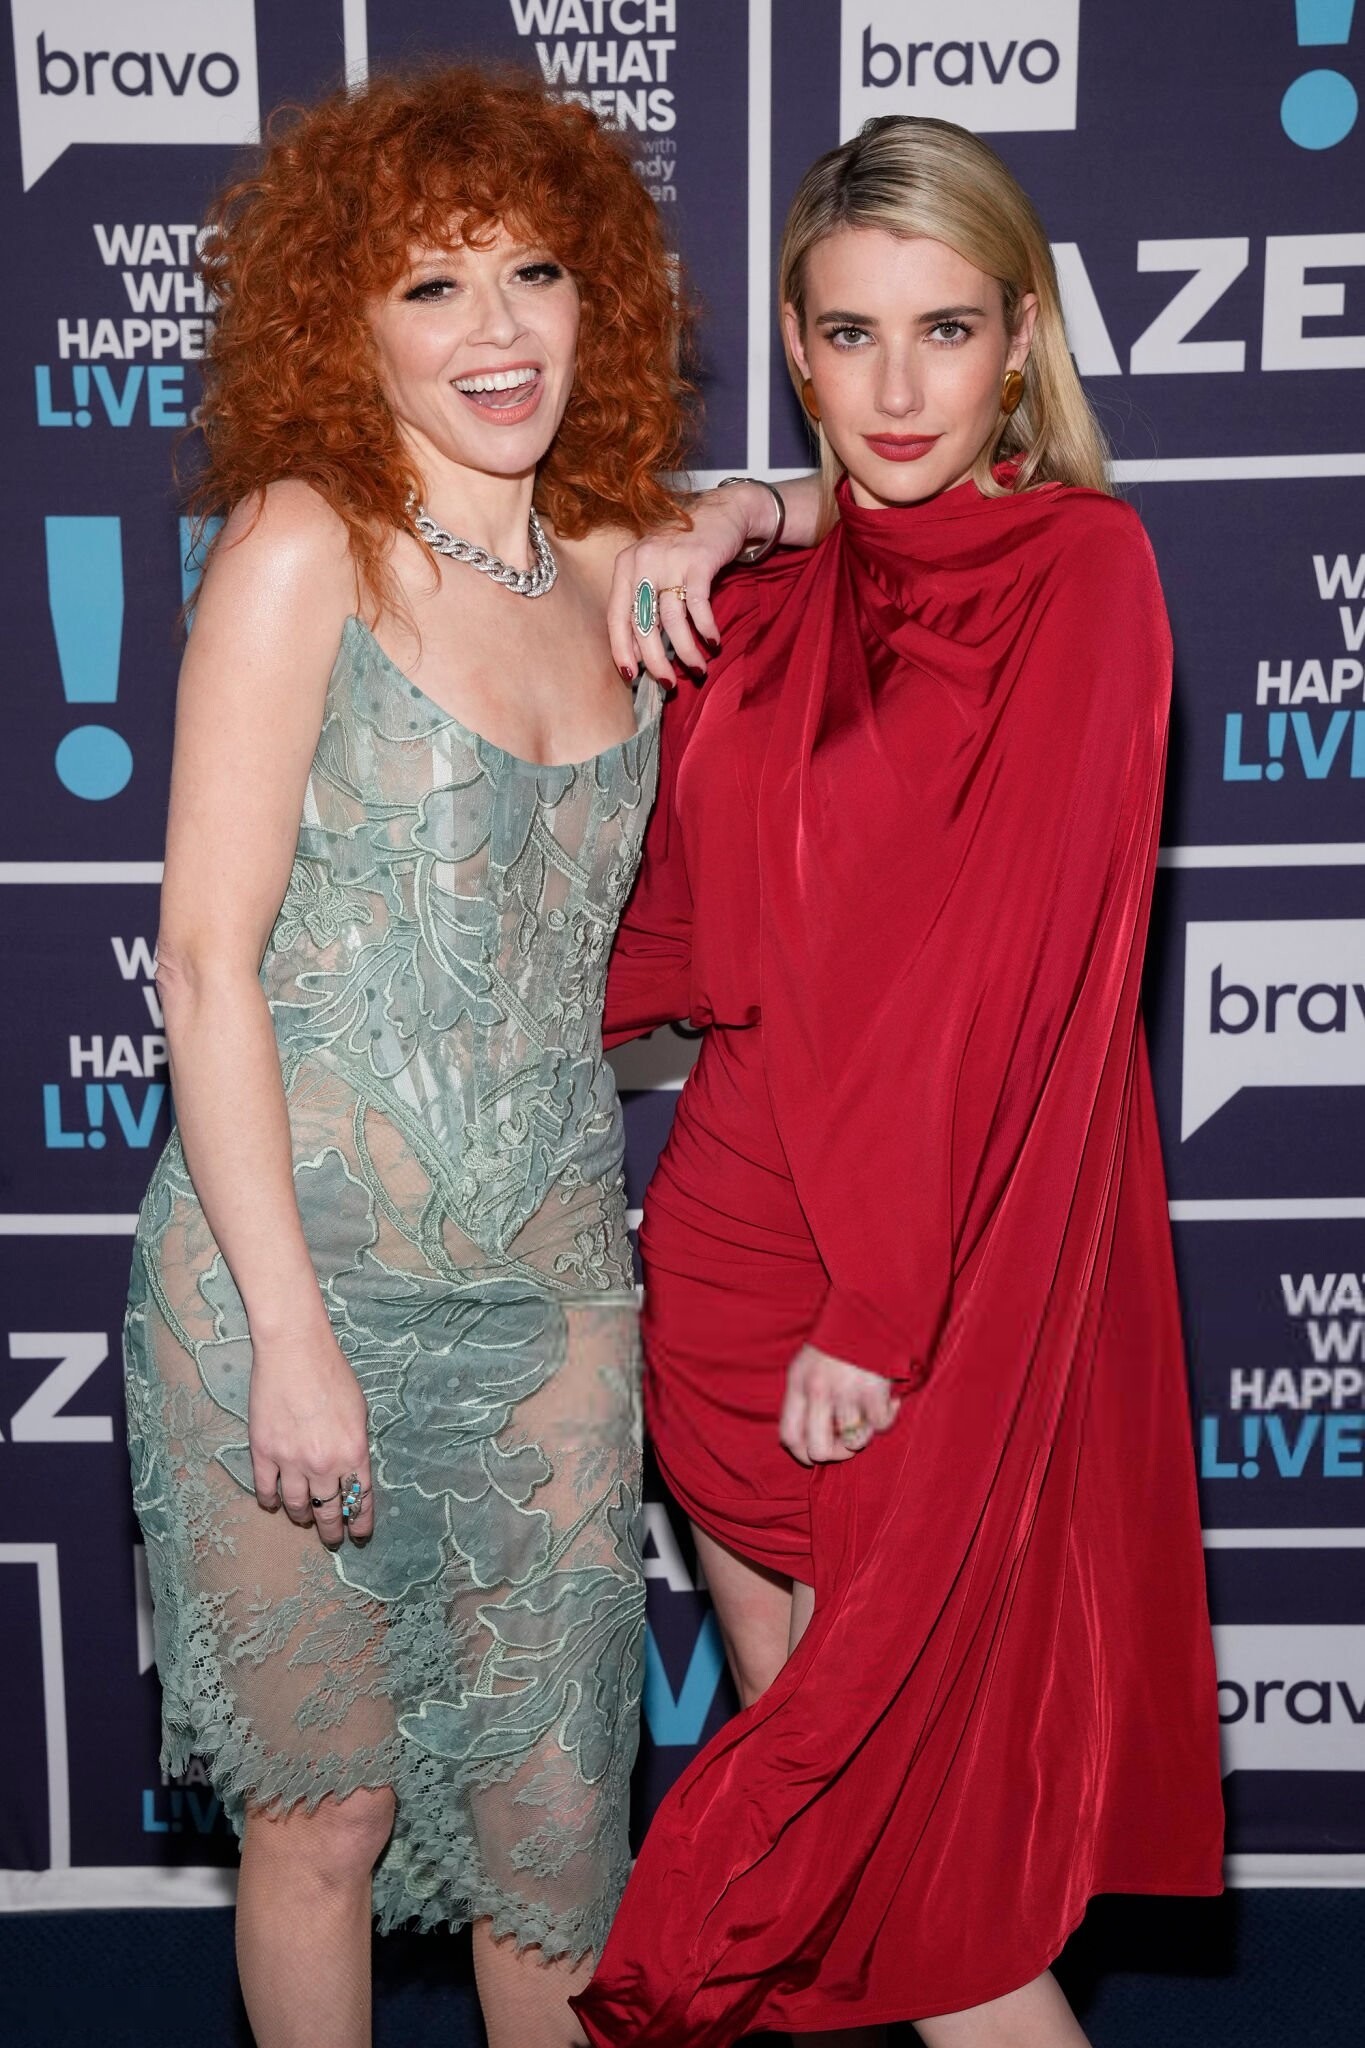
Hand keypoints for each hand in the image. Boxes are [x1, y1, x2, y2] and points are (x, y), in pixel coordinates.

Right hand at [247, 1315, 374, 1544]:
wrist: (294, 1352)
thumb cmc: (332, 1374)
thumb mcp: (359, 1412)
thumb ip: (354, 1445)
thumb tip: (350, 1470)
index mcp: (353, 1452)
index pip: (360, 1499)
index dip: (359, 1521)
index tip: (359, 1534)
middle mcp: (324, 1464)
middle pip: (328, 1511)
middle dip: (332, 1529)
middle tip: (333, 1538)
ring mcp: (291, 1461)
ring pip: (297, 1506)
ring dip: (302, 1517)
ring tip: (304, 1520)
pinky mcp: (264, 1453)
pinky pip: (266, 1490)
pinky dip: (270, 1501)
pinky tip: (274, 1504)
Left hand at [608, 481, 781, 684]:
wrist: (722, 512)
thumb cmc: (685, 549)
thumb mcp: (654, 568)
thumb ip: (643, 601)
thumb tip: (640, 652)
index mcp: (625, 566)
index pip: (616, 616)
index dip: (621, 649)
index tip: (631, 675)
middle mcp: (643, 562)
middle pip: (643, 624)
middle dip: (656, 661)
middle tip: (669, 683)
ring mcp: (670, 560)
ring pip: (672, 621)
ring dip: (686, 651)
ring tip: (698, 669)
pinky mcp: (699, 562)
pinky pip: (699, 607)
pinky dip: (706, 630)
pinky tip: (713, 643)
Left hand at [779, 1344, 900, 1466]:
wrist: (865, 1309)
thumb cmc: (837, 1338)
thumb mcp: (807, 1362)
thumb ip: (804, 1395)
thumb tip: (806, 1437)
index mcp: (798, 1383)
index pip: (789, 1436)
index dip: (802, 1454)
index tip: (814, 1455)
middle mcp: (819, 1391)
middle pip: (819, 1449)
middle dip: (835, 1454)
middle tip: (846, 1445)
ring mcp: (847, 1392)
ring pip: (854, 1442)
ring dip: (865, 1434)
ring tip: (868, 1416)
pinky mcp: (874, 1390)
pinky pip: (881, 1425)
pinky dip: (888, 1417)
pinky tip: (888, 1402)